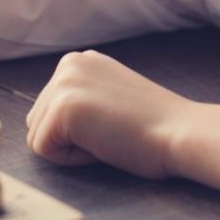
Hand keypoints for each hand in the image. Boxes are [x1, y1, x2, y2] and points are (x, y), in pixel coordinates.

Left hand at [25, 50, 190, 177]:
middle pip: (38, 120)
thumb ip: (80, 96)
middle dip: (68, 138)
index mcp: (78, 60)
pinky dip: (70, 159)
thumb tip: (47, 118)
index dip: (78, 129)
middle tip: (111, 131)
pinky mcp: (63, 108)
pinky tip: (101, 144)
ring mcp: (64, 83)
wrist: (180, 132)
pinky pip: (44, 149)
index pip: (50, 109)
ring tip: (106, 136)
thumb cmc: (153, 125)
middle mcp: (67, 64)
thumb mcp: (109, 94)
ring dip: (69, 148)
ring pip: (38, 136)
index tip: (113, 122)